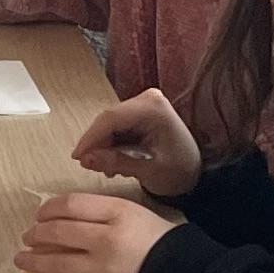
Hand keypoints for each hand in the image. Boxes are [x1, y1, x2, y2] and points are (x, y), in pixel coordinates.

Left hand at [17, 191, 172, 272]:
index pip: (72, 205)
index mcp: (117, 212)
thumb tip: (62, 216)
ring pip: (57, 263)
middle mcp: (107, 239)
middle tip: (27, 237)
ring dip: (33, 261)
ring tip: (21, 259)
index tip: (40, 215)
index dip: (48, 209)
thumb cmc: (157, 239)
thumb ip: (101, 211)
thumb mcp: (133, 212)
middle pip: (59, 233)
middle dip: (36, 235)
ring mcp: (102, 268)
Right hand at [73, 88, 199, 198]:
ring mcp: (143, 105)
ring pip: (109, 125)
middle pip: (108, 120)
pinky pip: (115, 128)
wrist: (195, 172)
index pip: (111, 118)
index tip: (78, 157)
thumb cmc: (180, 171)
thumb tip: (86, 159)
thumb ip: (117, 162)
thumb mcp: (149, 170)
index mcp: (154, 108)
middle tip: (88, 166)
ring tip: (107, 168)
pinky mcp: (139, 114)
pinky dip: (110, 145)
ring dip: (103, 146)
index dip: (91, 138)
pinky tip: (114, 162)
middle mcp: (148, 100)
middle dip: (96, 144)